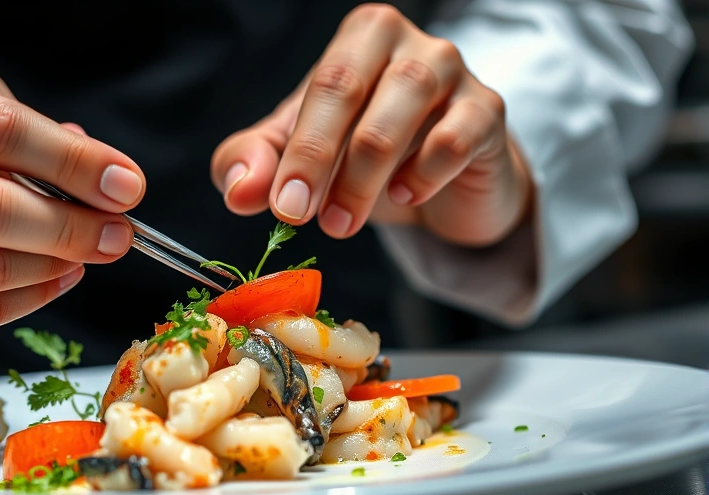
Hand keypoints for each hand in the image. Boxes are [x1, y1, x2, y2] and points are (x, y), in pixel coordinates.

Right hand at [0, 66, 145, 339]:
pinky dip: (33, 299)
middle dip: (74, 229)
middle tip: (119, 234)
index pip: (4, 133)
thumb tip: (108, 181)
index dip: (76, 164)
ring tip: (87, 252)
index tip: (128, 187)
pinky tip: (56, 278)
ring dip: (58, 267)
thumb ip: (43, 133)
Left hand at [211, 4, 532, 246]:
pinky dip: (423, 175)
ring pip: (400, 114)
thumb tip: (240, 191)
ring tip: (342, 221)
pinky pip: (455, 139)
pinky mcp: (487, 112)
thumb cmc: (366, 156)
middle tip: (300, 215)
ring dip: (363, 178)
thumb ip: (257, 164)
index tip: (283, 206)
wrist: (444, 185)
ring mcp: (453, 72)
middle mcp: (407, 43)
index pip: (322, 85)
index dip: (299, 148)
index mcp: (358, 40)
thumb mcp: (301, 156)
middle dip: (318, 159)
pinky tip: (404, 195)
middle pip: (350, 89)